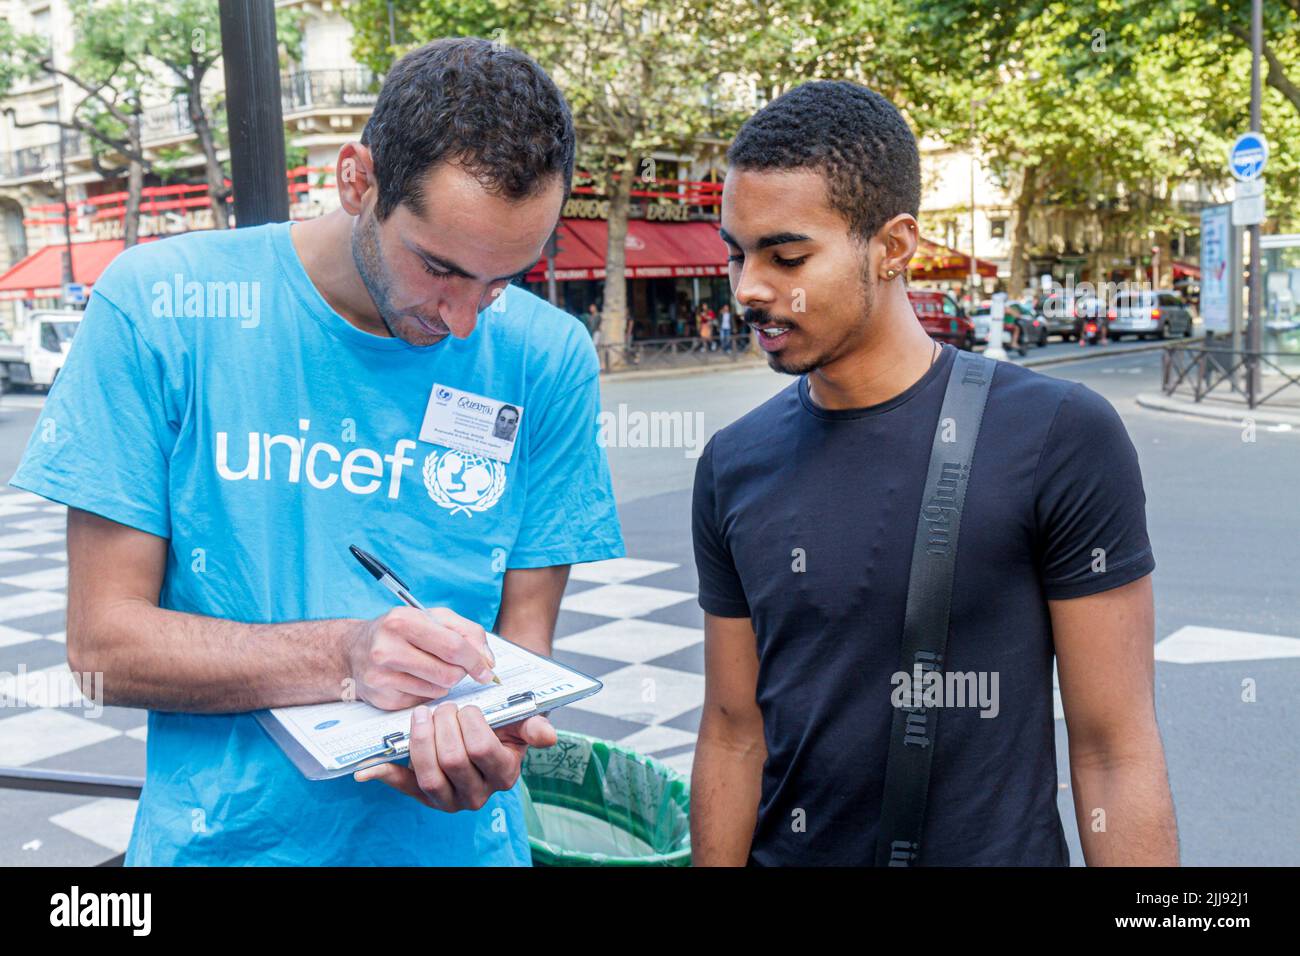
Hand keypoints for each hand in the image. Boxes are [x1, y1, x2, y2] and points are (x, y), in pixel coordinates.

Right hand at [345, 606, 496, 709]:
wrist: (353, 650)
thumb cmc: (399, 631)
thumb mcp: (432, 617)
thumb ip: (466, 631)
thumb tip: (487, 660)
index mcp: (402, 621)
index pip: (453, 646)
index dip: (476, 660)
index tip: (486, 669)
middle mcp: (387, 649)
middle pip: (448, 673)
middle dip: (461, 672)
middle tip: (458, 666)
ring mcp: (382, 677)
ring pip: (438, 690)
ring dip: (444, 681)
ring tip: (431, 667)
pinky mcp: (383, 698)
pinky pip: (424, 701)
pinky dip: (428, 691)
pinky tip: (415, 678)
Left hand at [353, 703, 557, 810]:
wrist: (486, 731)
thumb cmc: (503, 723)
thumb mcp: (522, 721)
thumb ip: (533, 725)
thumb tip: (548, 737)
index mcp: (503, 774)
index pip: (481, 750)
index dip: (470, 724)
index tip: (466, 707)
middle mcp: (477, 794)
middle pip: (453, 761)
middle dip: (444, 727)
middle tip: (443, 706)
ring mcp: (448, 799)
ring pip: (429, 776)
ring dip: (420, 742)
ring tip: (421, 715)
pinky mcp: (423, 796)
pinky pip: (403, 787)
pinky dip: (384, 775)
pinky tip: (368, 766)